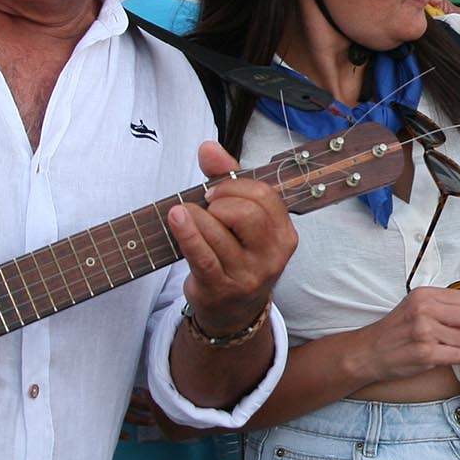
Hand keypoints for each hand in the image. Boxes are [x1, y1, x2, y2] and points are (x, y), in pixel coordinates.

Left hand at [172, 140, 296, 333]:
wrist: (232, 311)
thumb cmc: (237, 255)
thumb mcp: (242, 218)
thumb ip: (228, 179)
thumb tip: (208, 147)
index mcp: (284, 235)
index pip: (265, 196)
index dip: (235, 185)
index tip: (215, 190)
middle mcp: (272, 256)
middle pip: (247, 213)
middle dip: (220, 200)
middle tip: (206, 205)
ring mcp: (248, 275)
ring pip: (220, 231)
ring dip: (196, 216)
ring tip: (186, 216)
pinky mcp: (220, 288)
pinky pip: (202, 255)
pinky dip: (187, 233)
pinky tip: (175, 218)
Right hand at [355, 285, 459, 383]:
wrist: (369, 352)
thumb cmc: (396, 330)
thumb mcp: (420, 308)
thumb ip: (452, 303)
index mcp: (425, 294)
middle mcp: (424, 309)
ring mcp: (424, 331)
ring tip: (445, 347)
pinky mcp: (425, 353)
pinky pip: (458, 356)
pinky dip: (455, 359)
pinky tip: (441, 357)